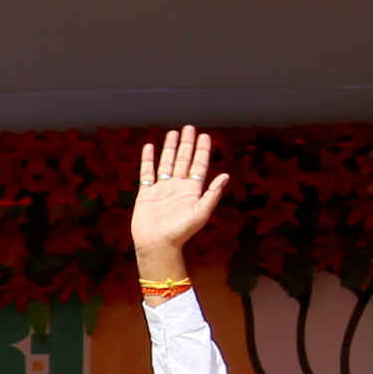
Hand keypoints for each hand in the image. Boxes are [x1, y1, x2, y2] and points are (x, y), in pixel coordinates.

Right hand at [128, 126, 228, 283]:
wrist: (157, 245)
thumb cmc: (180, 233)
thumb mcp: (200, 213)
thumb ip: (212, 194)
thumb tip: (226, 176)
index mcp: (192, 191)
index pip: (198, 166)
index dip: (202, 151)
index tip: (204, 136)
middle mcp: (177, 188)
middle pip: (183, 160)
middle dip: (187, 144)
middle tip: (189, 128)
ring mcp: (162, 189)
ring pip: (166, 163)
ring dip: (170, 148)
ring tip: (173, 133)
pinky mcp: (146, 194)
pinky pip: (147, 173)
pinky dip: (148, 160)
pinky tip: (149, 147)